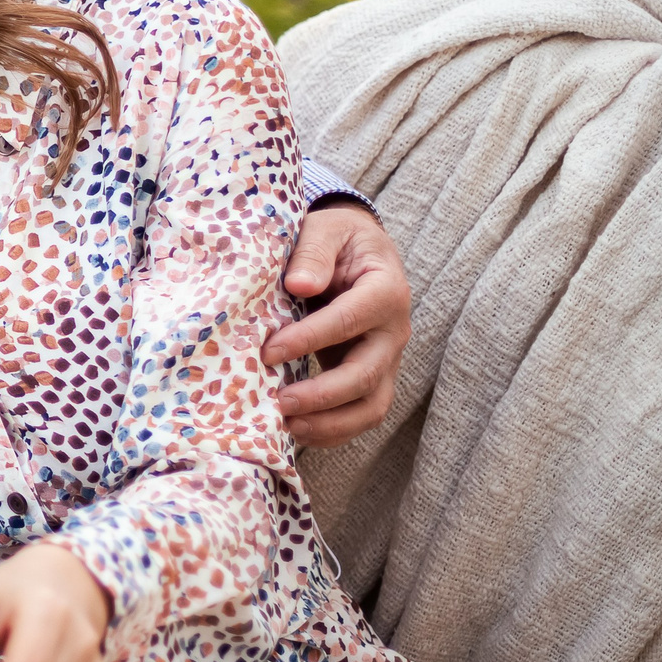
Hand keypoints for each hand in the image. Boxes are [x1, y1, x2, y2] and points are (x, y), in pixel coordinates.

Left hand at [264, 204, 411, 447]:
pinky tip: (298, 432)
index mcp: (384, 290)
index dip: (310, 339)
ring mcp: (386, 359)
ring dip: (331, 423)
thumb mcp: (326, 230)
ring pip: (371, 406)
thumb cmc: (337, 240)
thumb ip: (314, 252)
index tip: (269, 351)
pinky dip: (334, 431)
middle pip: (367, 374)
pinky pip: (363, 414)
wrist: (358, 252)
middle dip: (323, 394)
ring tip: (289, 426)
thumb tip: (299, 285)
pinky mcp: (373, 378)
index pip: (349, 320)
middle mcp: (393, 331)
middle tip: (280, 402)